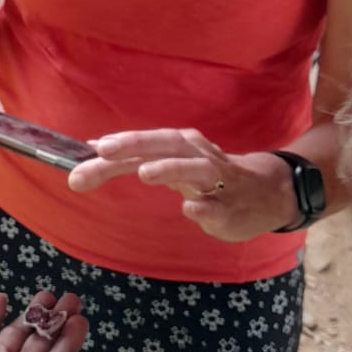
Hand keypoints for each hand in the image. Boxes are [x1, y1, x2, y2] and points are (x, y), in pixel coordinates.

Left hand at [68, 129, 297, 241]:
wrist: (265, 193)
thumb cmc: (207, 176)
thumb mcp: (170, 160)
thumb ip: (133, 156)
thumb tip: (91, 147)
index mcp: (179, 145)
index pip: (144, 143)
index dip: (116, 146)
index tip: (87, 152)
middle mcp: (197, 155)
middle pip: (165, 145)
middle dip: (135, 145)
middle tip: (104, 151)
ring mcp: (216, 181)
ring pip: (195, 169)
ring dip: (170, 169)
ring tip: (145, 174)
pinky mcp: (230, 208)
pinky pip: (217, 206)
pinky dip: (204, 206)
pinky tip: (190, 208)